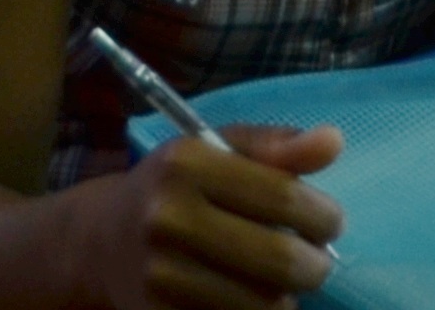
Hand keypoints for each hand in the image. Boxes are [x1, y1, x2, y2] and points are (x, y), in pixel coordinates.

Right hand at [93, 123, 343, 309]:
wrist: (100, 241)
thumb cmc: (174, 187)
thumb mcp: (216, 150)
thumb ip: (276, 145)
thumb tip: (334, 141)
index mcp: (185, 164)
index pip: (285, 198)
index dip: (324, 216)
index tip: (329, 222)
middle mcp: (168, 218)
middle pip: (283, 260)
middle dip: (317, 265)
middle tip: (316, 261)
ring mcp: (161, 276)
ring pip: (267, 305)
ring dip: (286, 296)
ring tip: (276, 279)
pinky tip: (246, 297)